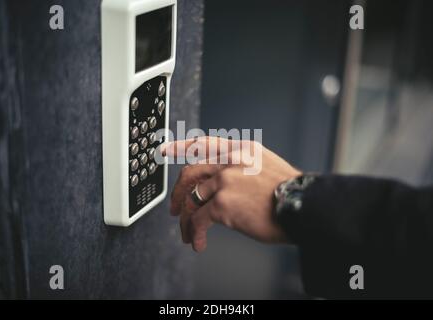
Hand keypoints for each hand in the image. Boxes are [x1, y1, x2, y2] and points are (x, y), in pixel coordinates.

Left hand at [162, 136, 300, 251]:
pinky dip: (195, 232)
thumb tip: (224, 182)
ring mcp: (224, 181)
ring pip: (192, 199)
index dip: (181, 147)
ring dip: (186, 219)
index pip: (203, 143)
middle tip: (175, 207)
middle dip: (178, 192)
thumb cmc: (291, 193)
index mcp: (241, 149)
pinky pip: (198, 219)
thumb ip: (243, 167)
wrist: (303, 206)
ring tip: (188, 232)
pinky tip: (199, 242)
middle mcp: (230, 161)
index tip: (165, 150)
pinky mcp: (222, 203)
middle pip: (191, 172)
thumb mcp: (267, 166)